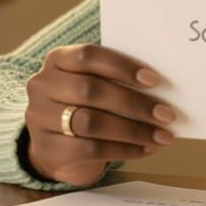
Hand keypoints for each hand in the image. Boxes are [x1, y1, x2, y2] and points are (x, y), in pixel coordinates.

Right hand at [24, 44, 176, 185]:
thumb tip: (163, 89)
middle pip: (91, 91)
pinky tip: (146, 149)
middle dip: (134, 103)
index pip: (87, 56)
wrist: (55, 147)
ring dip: (133, 130)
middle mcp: (42, 86)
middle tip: (166, 114)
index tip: (154, 80)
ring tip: (162, 136)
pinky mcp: (47, 149)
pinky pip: (91, 149)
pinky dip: (124, 150)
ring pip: (91, 122)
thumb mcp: (93, 86)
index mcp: (57, 61)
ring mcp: (39, 118)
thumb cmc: (85, 107)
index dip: (122, 66)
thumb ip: (116, 80)